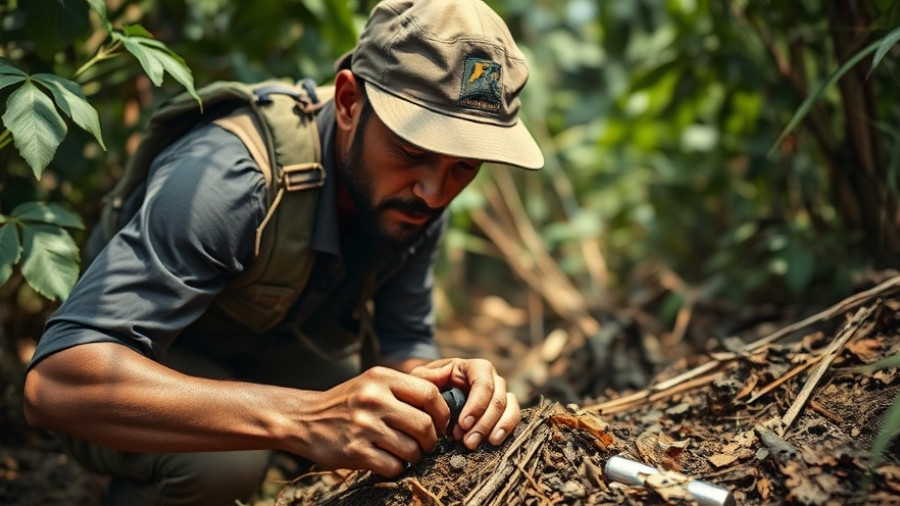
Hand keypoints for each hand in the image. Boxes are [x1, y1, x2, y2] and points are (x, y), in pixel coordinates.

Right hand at [294, 366, 448, 476]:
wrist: (305, 419)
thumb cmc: (347, 402)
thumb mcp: (372, 383)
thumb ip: (403, 388)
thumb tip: (444, 401)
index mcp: (381, 378)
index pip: (430, 394)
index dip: (442, 413)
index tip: (440, 423)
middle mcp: (374, 399)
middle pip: (424, 425)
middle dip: (431, 440)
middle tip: (426, 444)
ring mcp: (364, 426)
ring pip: (411, 449)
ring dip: (414, 456)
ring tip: (406, 453)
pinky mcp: (355, 451)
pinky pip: (393, 466)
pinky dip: (397, 467)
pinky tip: (388, 461)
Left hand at [410, 358, 519, 449]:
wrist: (436, 395)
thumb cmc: (428, 384)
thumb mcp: (422, 377)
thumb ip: (426, 378)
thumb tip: (439, 383)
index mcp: (474, 367)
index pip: (483, 382)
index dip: (477, 404)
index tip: (463, 424)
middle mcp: (492, 378)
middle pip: (497, 398)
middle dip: (483, 423)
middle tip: (468, 442)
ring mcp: (500, 393)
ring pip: (509, 408)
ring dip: (496, 428)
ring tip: (478, 444)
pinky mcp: (504, 410)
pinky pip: (513, 418)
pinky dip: (505, 430)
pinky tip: (493, 443)